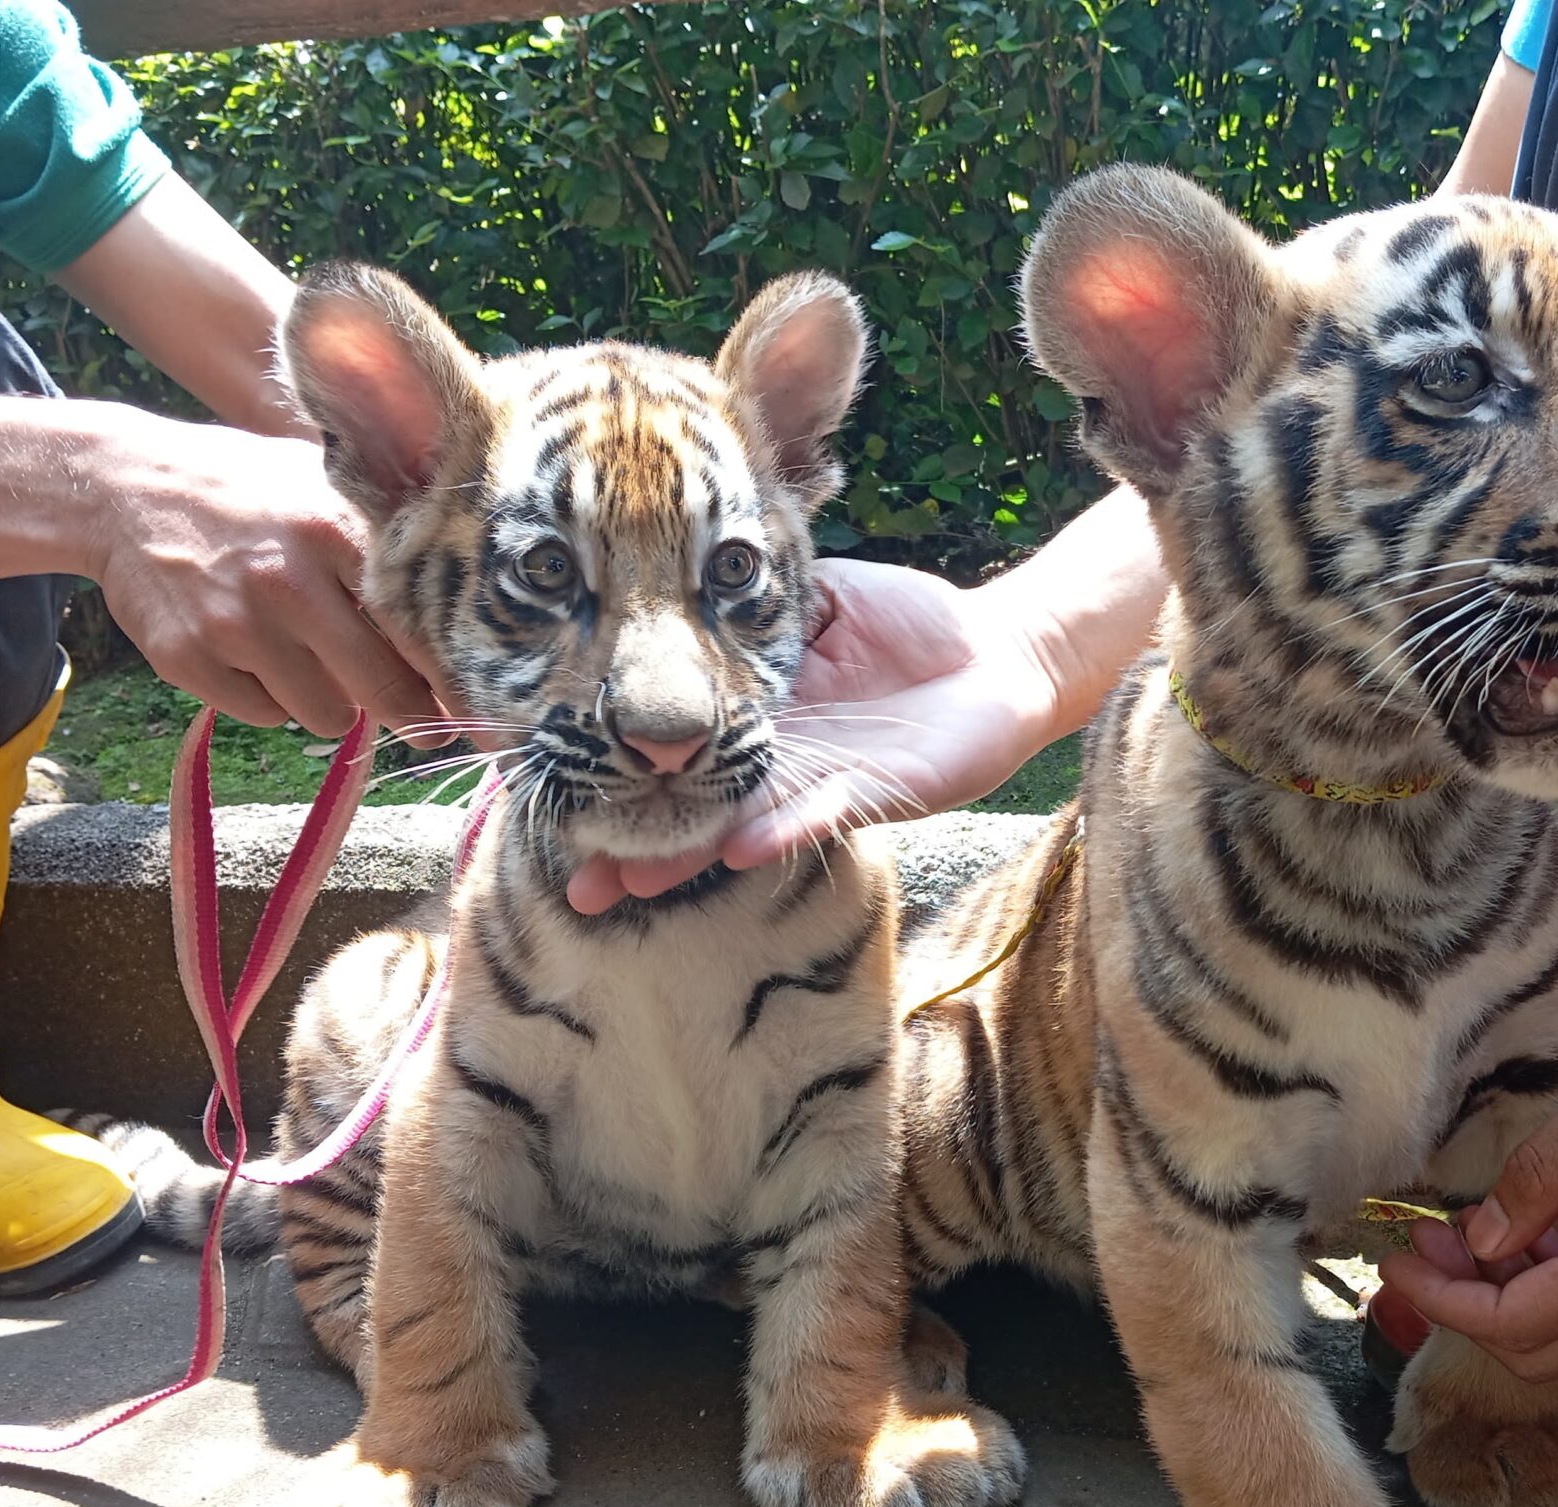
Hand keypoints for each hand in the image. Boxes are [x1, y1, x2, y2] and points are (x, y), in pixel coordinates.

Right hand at [84, 414, 452, 735]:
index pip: (417, 628)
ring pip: (325, 714)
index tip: (479, 712)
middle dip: (412, 715)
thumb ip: (387, 540)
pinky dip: (272, 697)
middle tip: (429, 727)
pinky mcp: (187, 658)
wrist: (123, 487)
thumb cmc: (248, 490)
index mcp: (333, 526)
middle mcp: (287, 579)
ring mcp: (233, 623)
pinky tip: (257, 653)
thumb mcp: (321, 483)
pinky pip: (264, 715)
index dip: (453, 679)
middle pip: (381, 688)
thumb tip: (471, 615)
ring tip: (313, 656)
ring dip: (333, 701)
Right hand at [564, 555, 1067, 911]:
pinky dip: (782, 830)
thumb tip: (677, 572)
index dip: (622, 770)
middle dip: (640, 847)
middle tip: (580, 882)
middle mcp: (781, 758)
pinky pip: (820, 813)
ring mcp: (823, 782)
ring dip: (693, 856)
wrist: (999, 652)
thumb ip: (751, 599)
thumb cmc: (911, 623)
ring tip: (635, 881)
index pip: (678, 745)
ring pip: (745, 824)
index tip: (558, 792)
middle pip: (697, 807)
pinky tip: (739, 849)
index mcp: (758, 711)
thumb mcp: (816, 593)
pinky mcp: (875, 791)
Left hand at [1376, 994, 1557, 1379]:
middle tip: (1429, 1250)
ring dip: (1522, 1300)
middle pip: (1544, 1353)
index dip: (1444, 1303)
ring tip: (1476, 1235)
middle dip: (1471, 1311)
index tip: (1397, 1260)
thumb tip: (1480, 1242)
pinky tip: (1547, 1231)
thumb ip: (1539, 1177)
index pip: (1515, 1325)